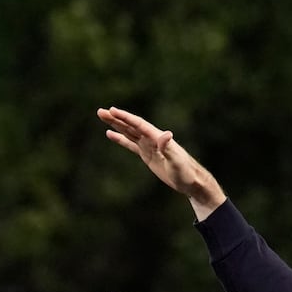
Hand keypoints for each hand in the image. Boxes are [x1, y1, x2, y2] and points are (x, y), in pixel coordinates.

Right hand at [96, 107, 227, 218]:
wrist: (190, 181)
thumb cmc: (185, 172)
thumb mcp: (177, 161)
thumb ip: (169, 148)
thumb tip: (165, 134)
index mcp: (157, 137)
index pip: (138, 125)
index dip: (125, 118)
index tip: (112, 110)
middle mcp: (152, 138)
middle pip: (131, 125)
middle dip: (116, 118)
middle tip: (100, 111)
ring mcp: (149, 146)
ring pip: (129, 132)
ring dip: (116, 124)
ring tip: (103, 116)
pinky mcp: (147, 154)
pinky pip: (130, 144)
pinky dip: (120, 138)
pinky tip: (110, 134)